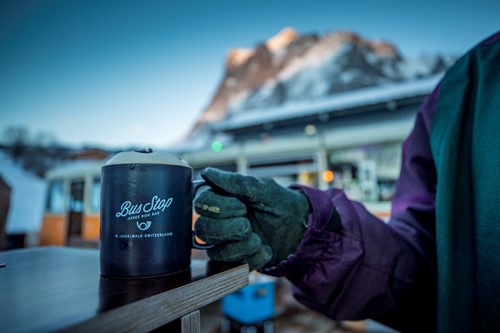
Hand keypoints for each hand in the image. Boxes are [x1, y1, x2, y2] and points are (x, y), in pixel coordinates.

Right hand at [194, 167, 310, 270]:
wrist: (299, 228)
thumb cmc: (280, 203)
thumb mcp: (263, 189)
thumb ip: (236, 182)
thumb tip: (207, 173)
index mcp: (220, 199)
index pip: (201, 204)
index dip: (220, 208)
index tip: (243, 206)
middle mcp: (216, 221)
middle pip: (202, 229)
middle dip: (229, 230)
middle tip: (249, 226)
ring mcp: (223, 244)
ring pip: (216, 252)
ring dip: (242, 247)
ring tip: (260, 241)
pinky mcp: (233, 263)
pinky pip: (227, 271)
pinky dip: (249, 263)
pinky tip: (265, 252)